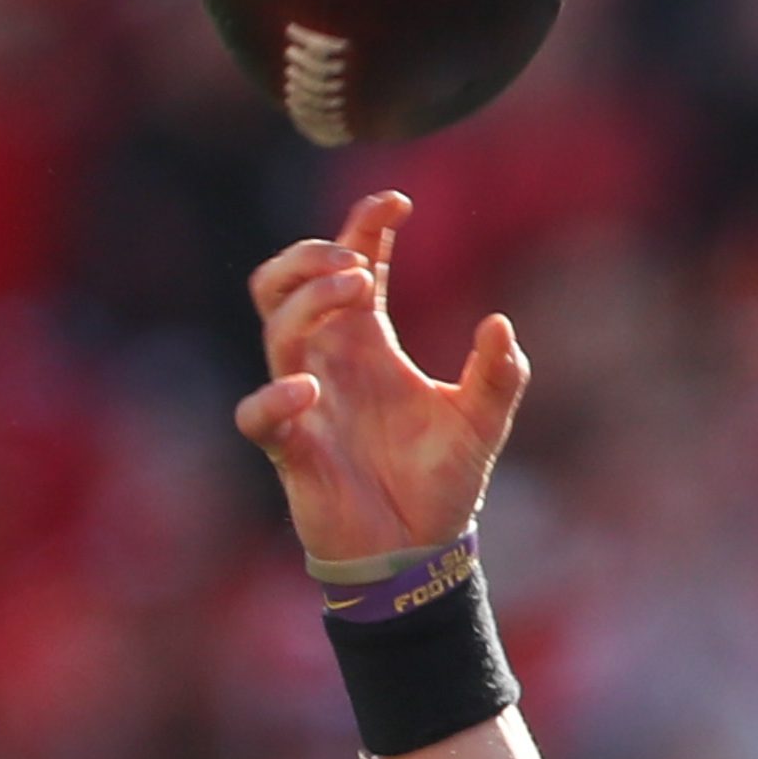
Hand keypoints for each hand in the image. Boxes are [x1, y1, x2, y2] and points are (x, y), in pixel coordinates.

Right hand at [234, 193, 530, 568]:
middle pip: (284, 281)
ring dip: (308, 301)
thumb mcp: (482, 424)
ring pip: (274, 329)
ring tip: (358, 290)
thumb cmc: (440, 484)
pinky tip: (311, 392)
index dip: (364, 224)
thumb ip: (498, 376)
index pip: (352, 263)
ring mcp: (305, 402)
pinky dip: (273, 399)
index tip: (398, 202)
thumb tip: (500, 326)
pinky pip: (257, 417)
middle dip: (312, 256)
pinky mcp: (292, 450)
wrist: (419, 556)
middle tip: (358, 261)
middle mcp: (328, 363)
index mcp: (368, 344)